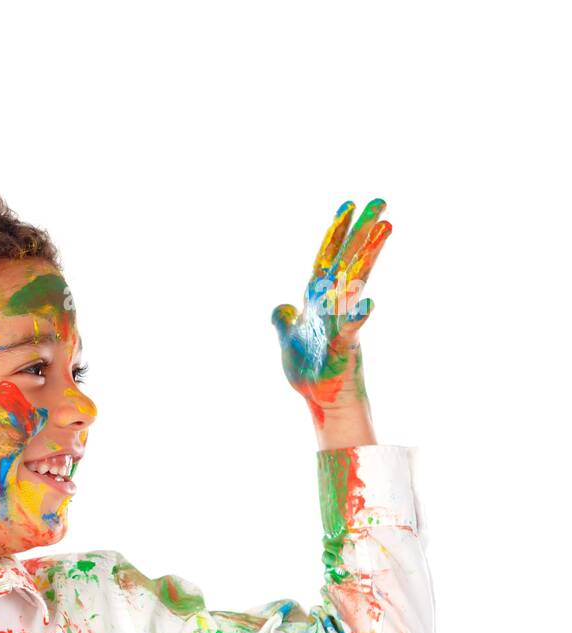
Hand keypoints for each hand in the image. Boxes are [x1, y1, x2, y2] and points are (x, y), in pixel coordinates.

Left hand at [271, 199, 390, 427]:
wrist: (320, 399)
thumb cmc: (309, 370)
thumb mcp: (289, 340)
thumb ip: (283, 321)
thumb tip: (279, 306)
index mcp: (318, 300)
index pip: (327, 259)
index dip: (336, 233)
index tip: (348, 203)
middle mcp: (333, 305)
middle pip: (348, 261)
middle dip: (363, 232)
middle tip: (381, 201)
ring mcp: (340, 322)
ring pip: (354, 284)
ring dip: (367, 256)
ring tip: (385, 228)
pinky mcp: (343, 346)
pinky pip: (350, 329)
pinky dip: (356, 316)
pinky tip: (366, 302)